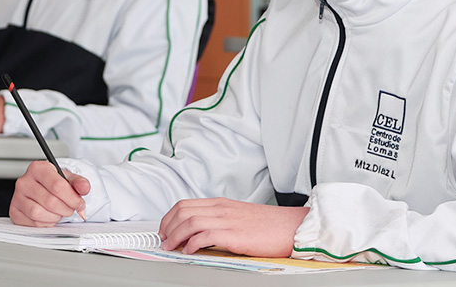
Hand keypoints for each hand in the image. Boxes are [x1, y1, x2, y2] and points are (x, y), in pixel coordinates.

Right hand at [10, 161, 89, 226]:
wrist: (42, 187)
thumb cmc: (54, 182)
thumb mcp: (69, 178)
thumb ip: (79, 182)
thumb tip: (84, 187)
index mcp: (38, 168)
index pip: (57, 185)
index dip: (72, 198)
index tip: (80, 204)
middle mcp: (24, 181)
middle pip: (50, 201)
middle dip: (66, 209)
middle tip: (71, 209)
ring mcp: (17, 197)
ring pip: (39, 213)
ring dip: (55, 217)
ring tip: (59, 212)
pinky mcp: (14, 211)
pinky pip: (32, 223)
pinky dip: (46, 223)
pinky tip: (50, 216)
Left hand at [158, 197, 309, 256]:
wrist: (292, 227)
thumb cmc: (270, 225)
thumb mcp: (240, 217)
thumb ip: (221, 221)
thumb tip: (201, 234)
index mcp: (222, 204)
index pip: (186, 204)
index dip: (169, 218)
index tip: (164, 230)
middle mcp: (222, 209)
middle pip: (183, 211)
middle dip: (167, 226)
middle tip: (163, 240)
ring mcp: (228, 220)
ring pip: (190, 222)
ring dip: (175, 236)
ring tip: (170, 247)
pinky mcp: (234, 234)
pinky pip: (205, 236)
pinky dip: (191, 243)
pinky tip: (189, 251)